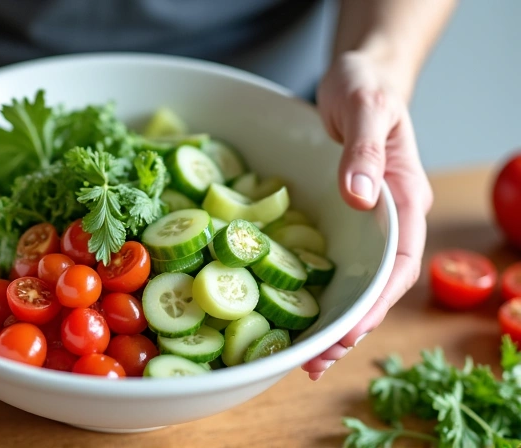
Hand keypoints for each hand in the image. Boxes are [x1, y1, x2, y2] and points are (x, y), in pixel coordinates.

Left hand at [302, 51, 433, 379]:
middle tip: (315, 362)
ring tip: (303, 358)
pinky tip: (290, 313)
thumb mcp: (366, 109)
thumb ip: (364, 150)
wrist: (355, 79)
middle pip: (376, 285)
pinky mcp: (337, 220)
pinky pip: (328, 262)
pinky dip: (314, 292)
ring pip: (352, 282)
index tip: (349, 331)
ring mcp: (362, 224)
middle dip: (350, 327)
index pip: (400, 263)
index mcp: (404, 198)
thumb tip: (360, 196)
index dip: (377, 302)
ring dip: (332, 321)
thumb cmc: (366, 88)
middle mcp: (386, 220)